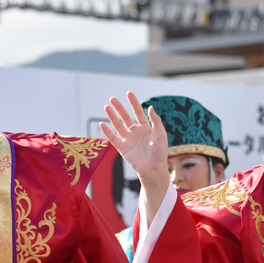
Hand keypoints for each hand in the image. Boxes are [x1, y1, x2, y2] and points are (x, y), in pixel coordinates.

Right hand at [100, 92, 169, 224]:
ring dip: (112, 116)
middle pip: (126, 117)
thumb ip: (156, 121)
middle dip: (120, 108)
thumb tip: (150, 107)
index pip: (138, 112)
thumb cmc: (160, 153)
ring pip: (118, 126)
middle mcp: (136, 132)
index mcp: (146, 128)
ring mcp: (129, 140)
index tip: (129, 93)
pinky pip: (113, 139)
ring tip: (106, 107)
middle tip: (112, 98)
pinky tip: (102, 124)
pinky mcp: (123, 149)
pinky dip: (107, 132)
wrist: (154, 169)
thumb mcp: (161, 134)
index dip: (134, 103)